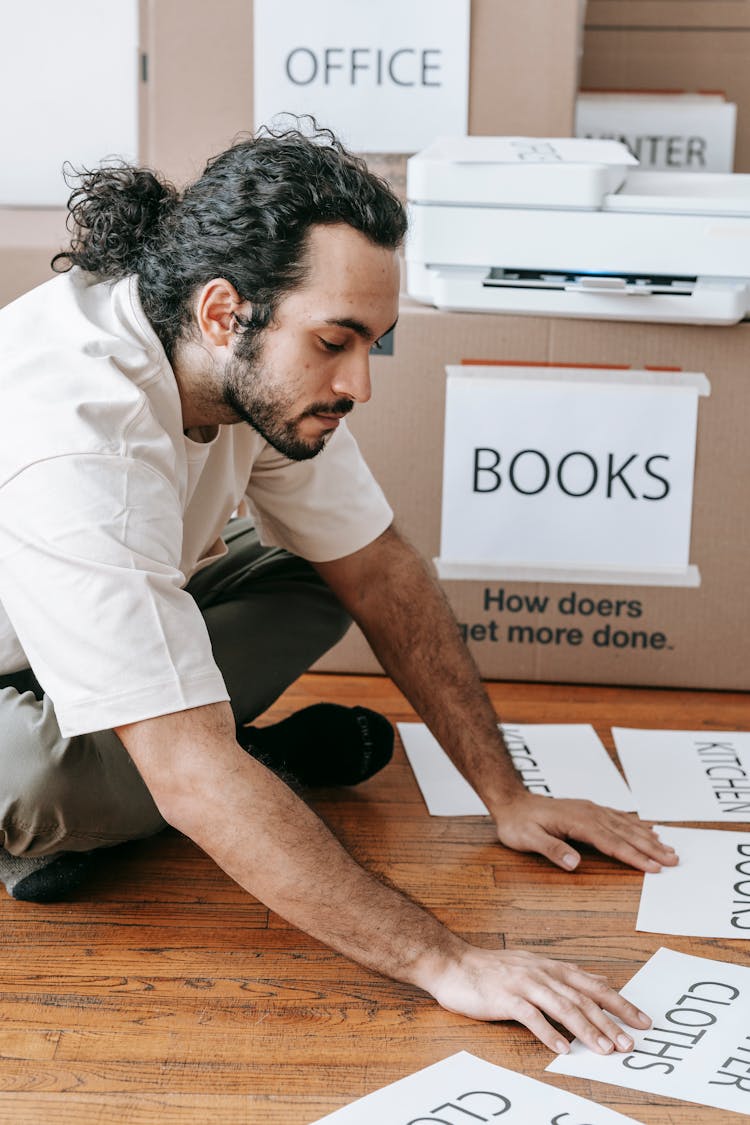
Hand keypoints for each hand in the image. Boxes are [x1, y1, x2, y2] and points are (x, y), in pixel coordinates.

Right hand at [429, 946, 650, 1052]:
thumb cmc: (492, 971)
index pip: (592, 986)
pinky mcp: (505, 997)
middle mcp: (542, 973)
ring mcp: (524, 984)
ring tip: (604, 1049)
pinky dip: (548, 1033)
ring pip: (563, 1007)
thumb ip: (561, 978)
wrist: (453, 963)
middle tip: (630, 1043)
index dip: (619, 1003)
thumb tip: (595, 984)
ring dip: (586, 1030)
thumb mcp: (532, 967)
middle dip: (610, 1021)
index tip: (642, 1021)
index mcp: (550, 968)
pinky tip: (562, 1049)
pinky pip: (531, 1016)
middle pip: (583, 998)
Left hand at [491, 790, 678, 871]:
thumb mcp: (529, 839)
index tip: (654, 868)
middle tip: (673, 861)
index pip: (612, 842)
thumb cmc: (519, 823)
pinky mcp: (589, 810)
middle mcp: (589, 813)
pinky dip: (636, 825)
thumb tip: (575, 863)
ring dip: (648, 837)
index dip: (634, 857)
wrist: (512, 802)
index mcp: (578, 822)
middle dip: (651, 848)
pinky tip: (648, 829)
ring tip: (668, 848)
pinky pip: (618, 817)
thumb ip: (553, 849)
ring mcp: (590, 810)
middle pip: (626, 833)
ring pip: (625, 825)